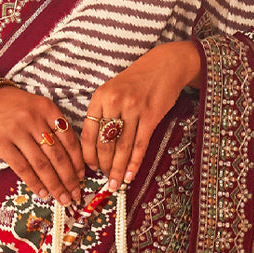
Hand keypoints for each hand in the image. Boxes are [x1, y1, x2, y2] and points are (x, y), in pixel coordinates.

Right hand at [0, 84, 85, 205]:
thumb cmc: (15, 108)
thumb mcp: (38, 108)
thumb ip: (54, 128)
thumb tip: (72, 163)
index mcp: (47, 108)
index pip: (69, 140)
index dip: (77, 162)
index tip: (82, 177)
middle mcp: (33, 119)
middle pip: (57, 156)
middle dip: (69, 179)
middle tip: (75, 195)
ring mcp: (16, 131)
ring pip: (42, 165)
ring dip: (55, 185)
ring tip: (63, 199)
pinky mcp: (1, 143)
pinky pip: (22, 168)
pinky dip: (35, 183)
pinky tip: (43, 194)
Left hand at [82, 41, 201, 190]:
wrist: (164, 65)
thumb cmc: (137, 81)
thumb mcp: (113, 91)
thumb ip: (105, 114)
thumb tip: (99, 147)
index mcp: (100, 96)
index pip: (88, 133)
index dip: (88, 155)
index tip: (91, 169)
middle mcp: (114, 101)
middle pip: (105, 143)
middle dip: (105, 167)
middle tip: (106, 182)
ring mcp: (133, 108)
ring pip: (122, 147)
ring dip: (119, 170)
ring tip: (116, 184)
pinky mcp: (150, 115)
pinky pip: (140, 145)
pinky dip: (134, 163)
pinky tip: (130, 175)